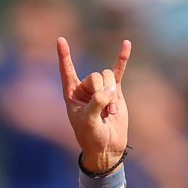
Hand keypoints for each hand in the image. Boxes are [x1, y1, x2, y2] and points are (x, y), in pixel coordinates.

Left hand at [59, 38, 130, 172]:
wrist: (107, 146)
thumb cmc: (91, 136)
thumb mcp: (89, 122)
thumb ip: (96, 104)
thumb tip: (108, 91)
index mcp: (71, 94)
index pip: (66, 71)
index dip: (64, 56)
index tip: (60, 40)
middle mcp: (84, 89)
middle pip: (95, 76)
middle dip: (101, 92)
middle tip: (103, 110)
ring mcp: (100, 88)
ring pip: (108, 77)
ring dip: (112, 96)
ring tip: (110, 112)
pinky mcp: (115, 91)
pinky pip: (118, 71)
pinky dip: (122, 58)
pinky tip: (126, 44)